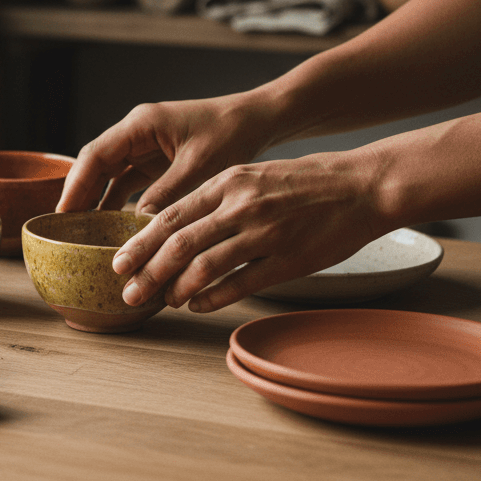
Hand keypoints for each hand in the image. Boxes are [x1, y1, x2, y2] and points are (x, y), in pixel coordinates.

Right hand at [57, 95, 276, 216]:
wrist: (258, 120)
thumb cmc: (232, 133)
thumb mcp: (200, 166)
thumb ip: (167, 193)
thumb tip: (137, 224)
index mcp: (140, 124)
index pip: (95, 155)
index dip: (76, 185)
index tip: (63, 213)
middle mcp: (136, 133)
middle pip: (95, 165)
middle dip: (79, 195)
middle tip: (65, 229)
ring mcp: (144, 146)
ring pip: (108, 174)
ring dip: (95, 200)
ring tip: (82, 232)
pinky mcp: (155, 160)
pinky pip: (127, 182)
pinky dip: (117, 202)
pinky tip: (109, 225)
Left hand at [110, 149, 388, 312]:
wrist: (361, 184)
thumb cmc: (302, 182)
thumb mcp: (250, 175)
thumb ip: (213, 199)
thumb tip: (172, 228)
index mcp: (226, 182)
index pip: (170, 216)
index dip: (140, 243)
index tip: (119, 262)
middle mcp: (241, 206)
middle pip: (179, 243)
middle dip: (147, 271)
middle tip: (128, 293)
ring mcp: (265, 233)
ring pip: (205, 266)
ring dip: (176, 288)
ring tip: (163, 301)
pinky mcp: (289, 259)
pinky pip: (240, 283)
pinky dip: (212, 298)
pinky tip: (197, 305)